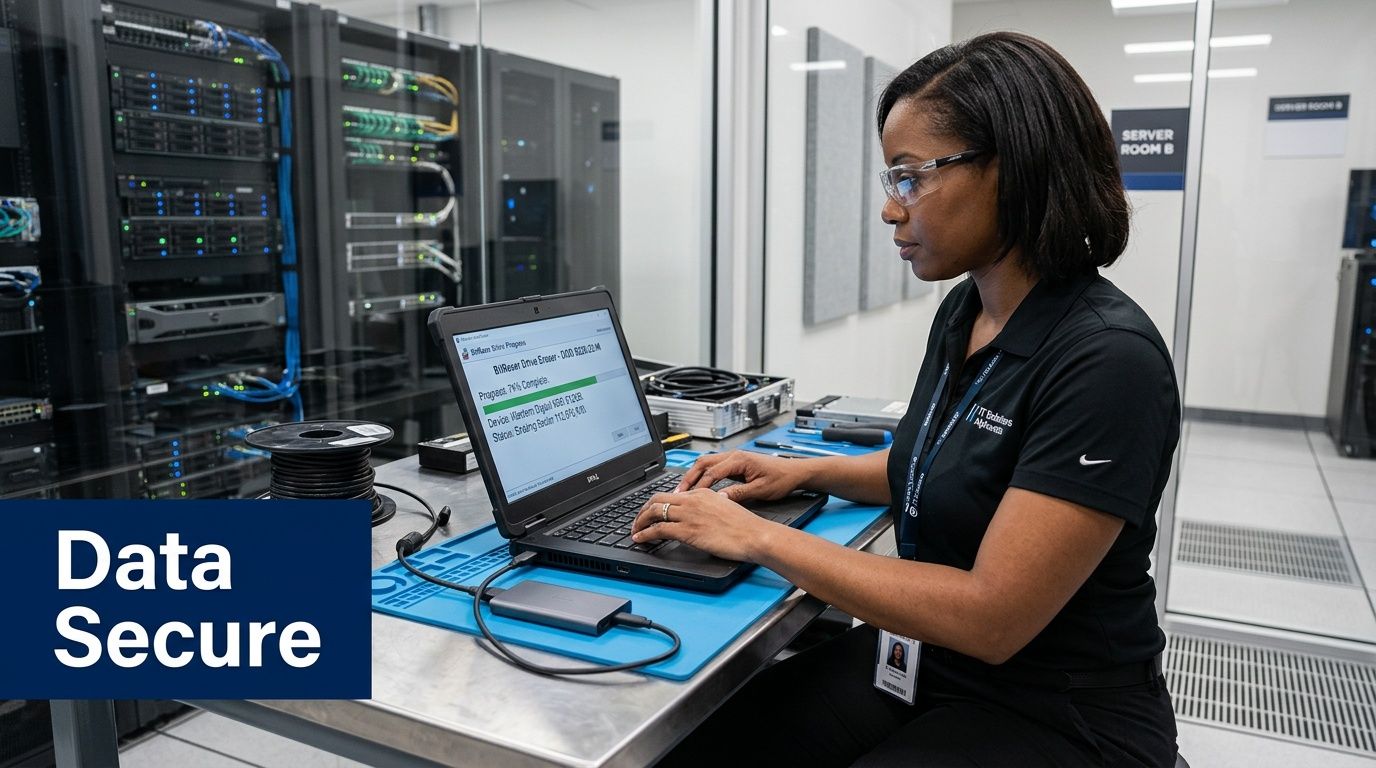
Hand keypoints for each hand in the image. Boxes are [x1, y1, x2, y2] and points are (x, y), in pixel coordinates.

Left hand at [631, 488, 776, 562]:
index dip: (657, 504)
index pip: (672, 494)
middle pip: (657, 499)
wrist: (755, 534)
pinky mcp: (688, 530)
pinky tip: (640, 539)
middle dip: (642, 510)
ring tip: (635, 530)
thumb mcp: (725, 509)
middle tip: (638, 520)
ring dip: (640, 522)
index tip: (652, 512)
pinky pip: (658, 529)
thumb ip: (710, 508)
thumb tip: (702, 516)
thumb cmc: (746, 526)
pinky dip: (645, 534)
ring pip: (654, 512)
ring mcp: (689, 514)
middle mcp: (693, 500)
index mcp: (702, 493)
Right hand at [675, 450, 808, 502]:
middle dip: (688, 478)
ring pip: (706, 463)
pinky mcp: (735, 464)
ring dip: (693, 476)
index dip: (698, 487)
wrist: (795, 472)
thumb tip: (719, 499)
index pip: (711, 473)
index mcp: (739, 460)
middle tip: (677, 494)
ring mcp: (734, 458)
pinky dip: (702, 476)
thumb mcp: (761, 490)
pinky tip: (698, 488)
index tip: (688, 499)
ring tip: (683, 491)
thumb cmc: (782, 479)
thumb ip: (739, 493)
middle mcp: (734, 456)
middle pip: (703, 463)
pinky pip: (713, 467)